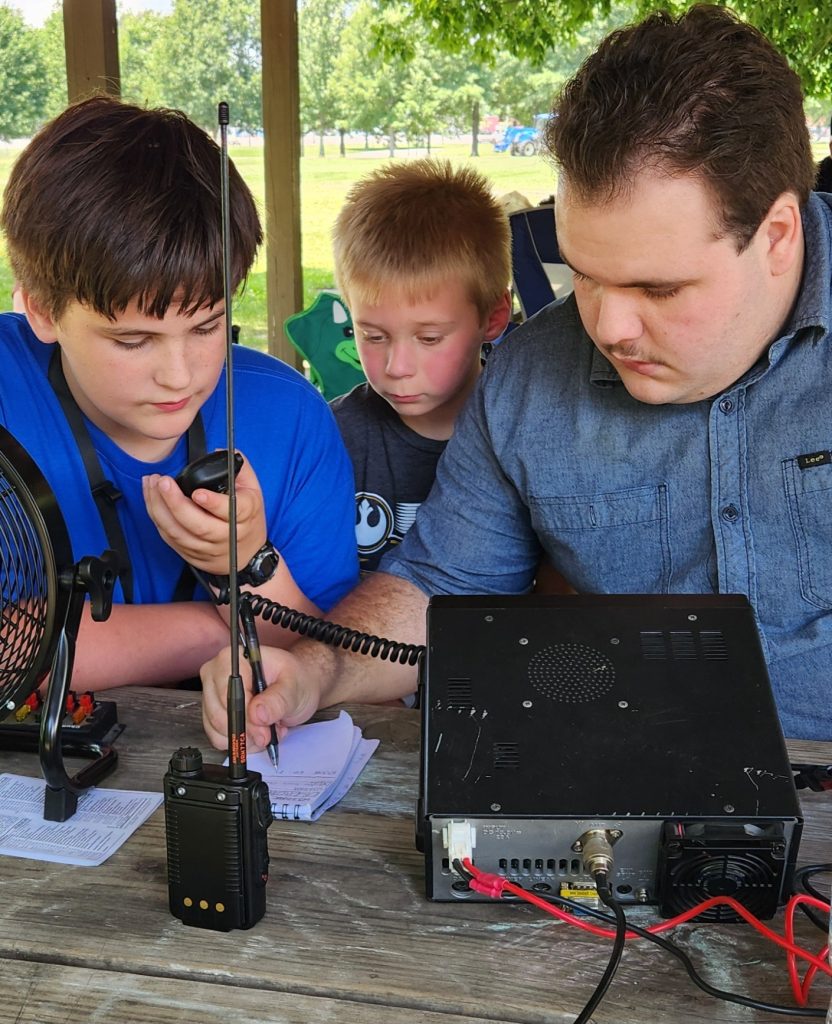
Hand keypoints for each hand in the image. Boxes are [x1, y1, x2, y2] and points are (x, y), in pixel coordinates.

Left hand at [143, 454, 266, 573]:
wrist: (246, 554)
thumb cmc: (248, 518)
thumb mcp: (254, 491)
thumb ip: (239, 469)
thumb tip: (218, 452)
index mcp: (244, 517)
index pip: (230, 511)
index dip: (213, 503)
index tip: (197, 493)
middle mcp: (226, 536)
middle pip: (198, 525)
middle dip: (176, 503)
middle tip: (163, 482)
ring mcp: (207, 548)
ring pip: (179, 533)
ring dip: (160, 509)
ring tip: (152, 485)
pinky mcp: (191, 554)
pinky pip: (169, 537)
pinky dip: (156, 518)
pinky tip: (151, 498)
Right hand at [200, 643, 320, 750]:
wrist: (297, 688)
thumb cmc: (295, 680)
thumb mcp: (293, 687)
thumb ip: (277, 700)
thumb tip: (257, 714)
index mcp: (234, 658)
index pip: (229, 692)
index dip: (246, 715)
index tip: (264, 729)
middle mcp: (216, 673)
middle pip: (219, 713)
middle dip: (247, 729)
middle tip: (270, 731)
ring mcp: (212, 694)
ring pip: (217, 728)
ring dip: (245, 737)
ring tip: (267, 728)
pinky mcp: (212, 713)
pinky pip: (217, 737)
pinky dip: (239, 741)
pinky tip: (256, 733)